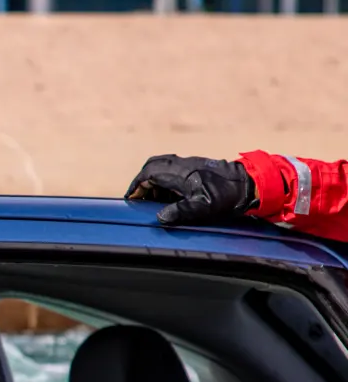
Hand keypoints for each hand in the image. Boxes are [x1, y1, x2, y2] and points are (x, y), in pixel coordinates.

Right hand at [125, 154, 256, 225]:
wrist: (250, 184)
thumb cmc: (226, 196)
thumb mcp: (201, 208)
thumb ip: (179, 212)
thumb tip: (160, 217)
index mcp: (178, 173)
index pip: (147, 174)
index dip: (136, 186)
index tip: (131, 199)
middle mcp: (182, 165)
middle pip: (152, 165)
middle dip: (142, 181)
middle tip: (140, 197)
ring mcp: (191, 164)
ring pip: (163, 165)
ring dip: (154, 180)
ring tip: (154, 198)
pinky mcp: (198, 167)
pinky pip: (174, 168)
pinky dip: (166, 179)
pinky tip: (172, 195)